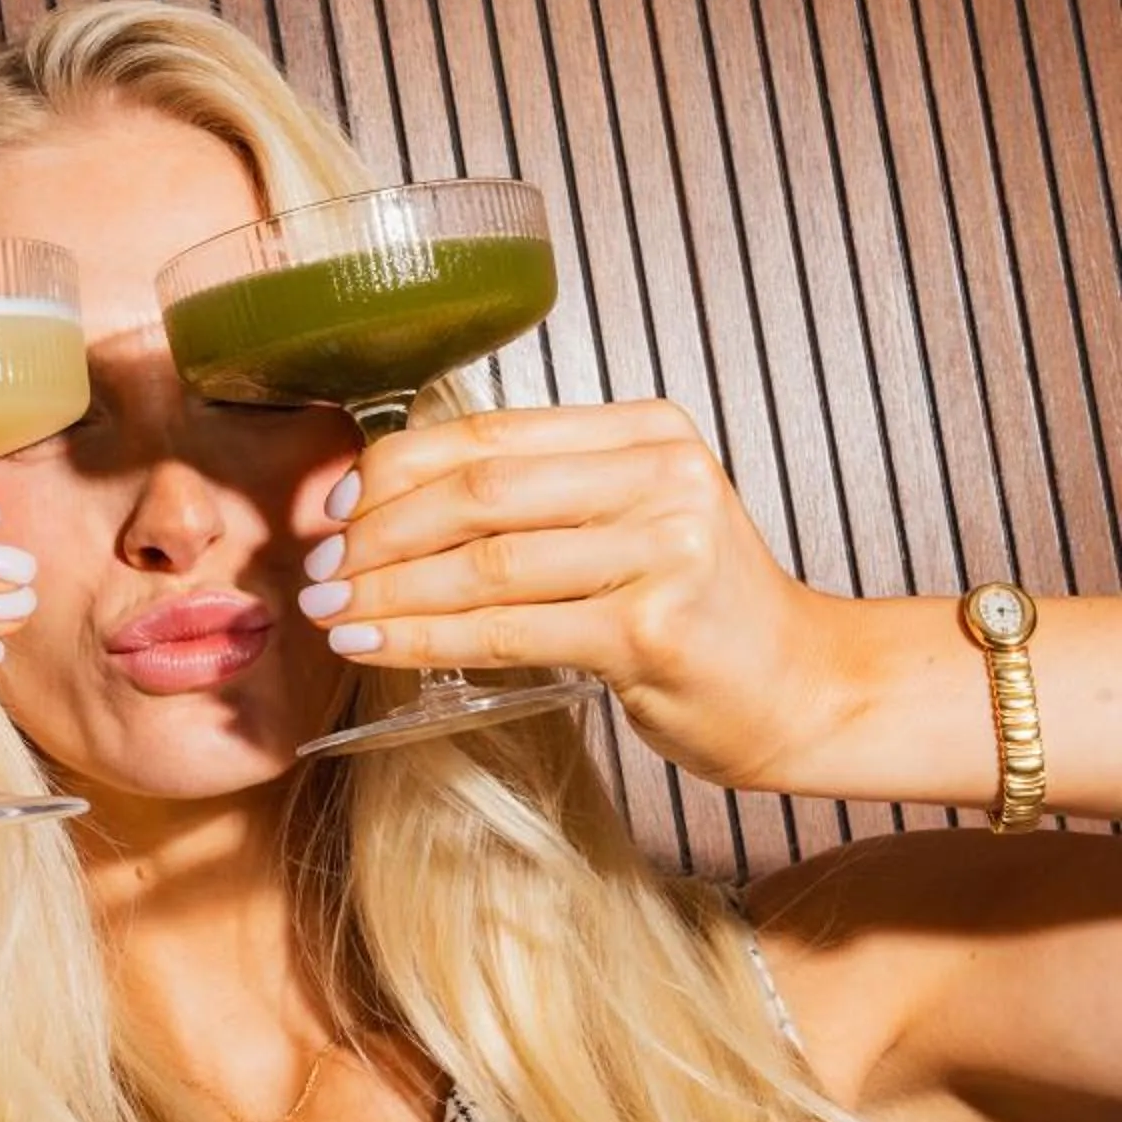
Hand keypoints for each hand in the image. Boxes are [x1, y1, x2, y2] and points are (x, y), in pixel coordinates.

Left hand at [299, 399, 850, 790]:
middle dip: (377, 532)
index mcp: (647, 431)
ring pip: (484, 563)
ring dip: (389, 590)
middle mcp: (660, 475)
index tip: (331, 506)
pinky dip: (426, 638)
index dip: (393, 468)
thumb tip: (391, 503)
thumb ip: (541, 498)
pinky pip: (507, 630)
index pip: (489, 435)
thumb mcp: (632, 522)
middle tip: (318, 568)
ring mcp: (661, 549)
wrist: (805, 690)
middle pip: (477, 492)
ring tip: (331, 610)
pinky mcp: (650, 628)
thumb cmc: (701, 613)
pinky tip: (376, 645)